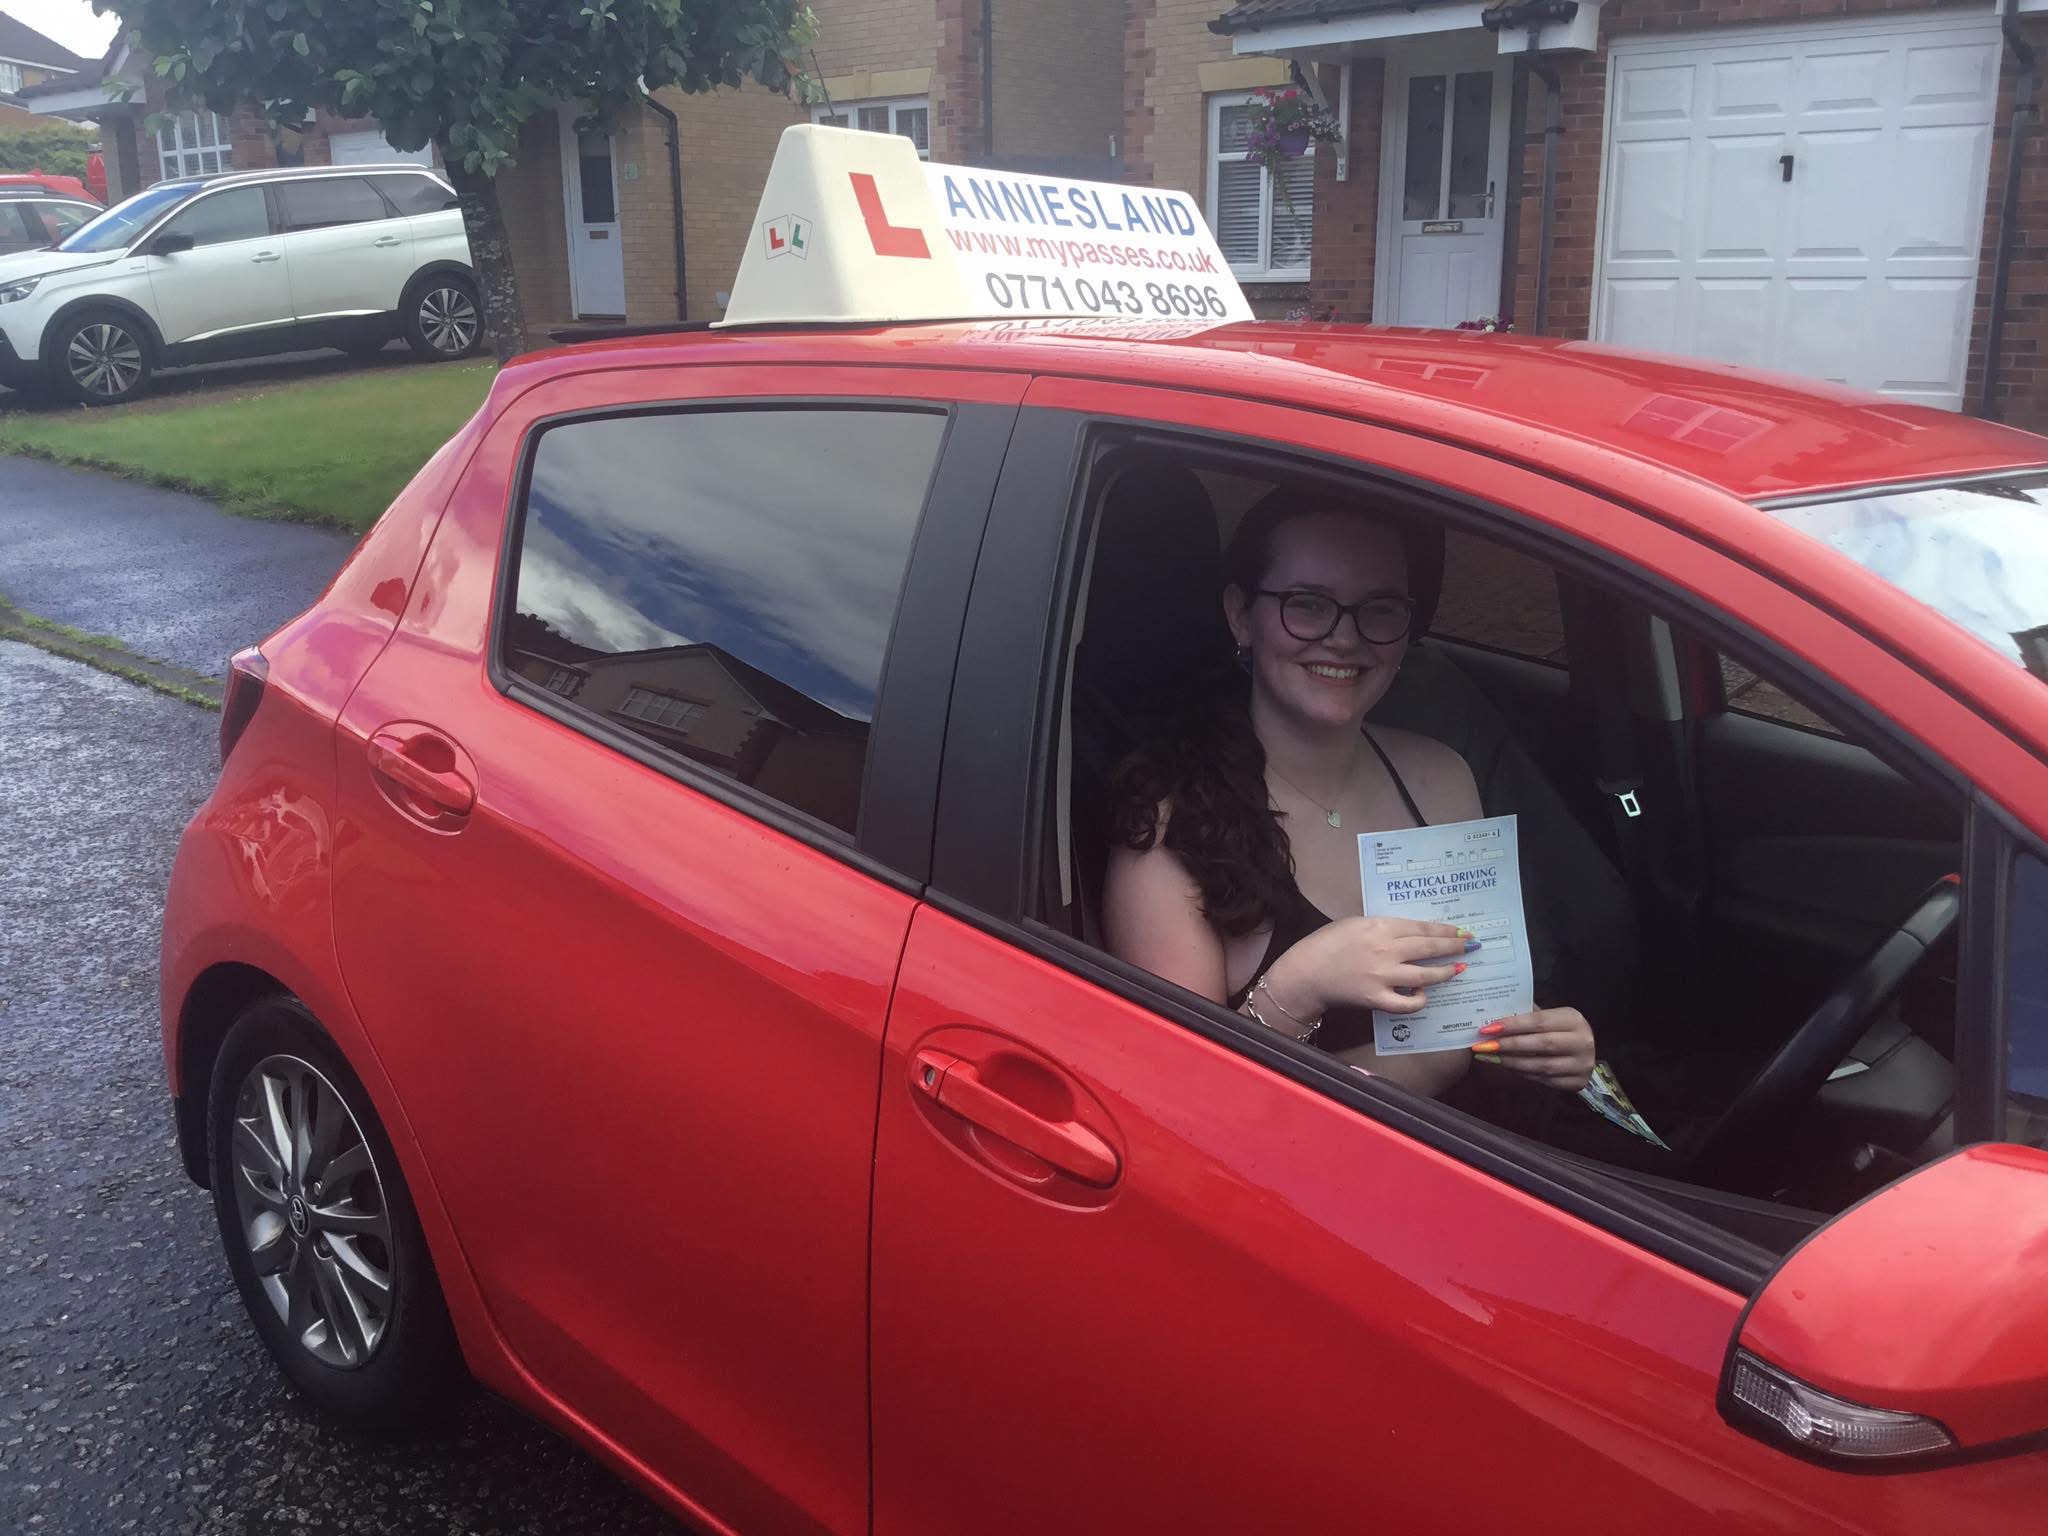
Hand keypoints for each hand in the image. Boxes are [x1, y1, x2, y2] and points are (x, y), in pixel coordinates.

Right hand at [1266, 916, 1472, 1018]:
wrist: (1306, 972)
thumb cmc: (1327, 943)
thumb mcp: (1355, 924)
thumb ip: (1384, 928)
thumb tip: (1411, 934)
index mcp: (1380, 926)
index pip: (1422, 927)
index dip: (1446, 930)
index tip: (1462, 931)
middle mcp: (1386, 950)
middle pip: (1430, 947)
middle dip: (1454, 946)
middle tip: (1471, 946)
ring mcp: (1383, 976)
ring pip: (1426, 975)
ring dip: (1446, 972)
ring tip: (1457, 970)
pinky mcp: (1377, 999)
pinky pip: (1408, 1003)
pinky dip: (1420, 999)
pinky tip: (1422, 993)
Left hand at [1471, 1008, 1595, 1091]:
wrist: (1582, 1051)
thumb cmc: (1557, 1030)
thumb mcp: (1548, 1018)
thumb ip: (1526, 1017)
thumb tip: (1491, 1020)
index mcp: (1573, 1019)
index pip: (1539, 1021)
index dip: (1512, 1025)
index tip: (1487, 1029)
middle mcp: (1583, 1041)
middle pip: (1542, 1044)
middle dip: (1509, 1045)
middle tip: (1483, 1046)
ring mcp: (1582, 1064)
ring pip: (1542, 1066)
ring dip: (1512, 1062)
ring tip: (1490, 1058)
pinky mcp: (1578, 1082)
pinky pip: (1545, 1080)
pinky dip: (1523, 1074)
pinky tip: (1506, 1067)